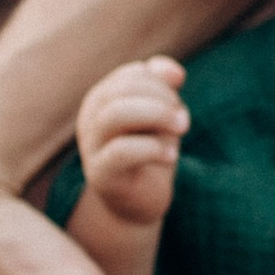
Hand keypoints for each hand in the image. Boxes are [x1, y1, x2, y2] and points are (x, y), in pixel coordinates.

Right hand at [76, 56, 188, 228]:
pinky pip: (121, 152)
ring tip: (182, 129)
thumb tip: (173, 71)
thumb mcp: (161, 116)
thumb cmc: (150, 153)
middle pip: (121, 90)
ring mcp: (91, 147)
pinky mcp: (100, 175)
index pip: (132, 75)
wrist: (138, 203)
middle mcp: (90, 119)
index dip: (161, 83)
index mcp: (103, 99)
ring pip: (114, 115)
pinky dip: (152, 148)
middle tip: (184, 121)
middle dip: (161, 98)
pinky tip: (171, 156)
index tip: (178, 104)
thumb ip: (165, 87)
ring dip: (157, 115)